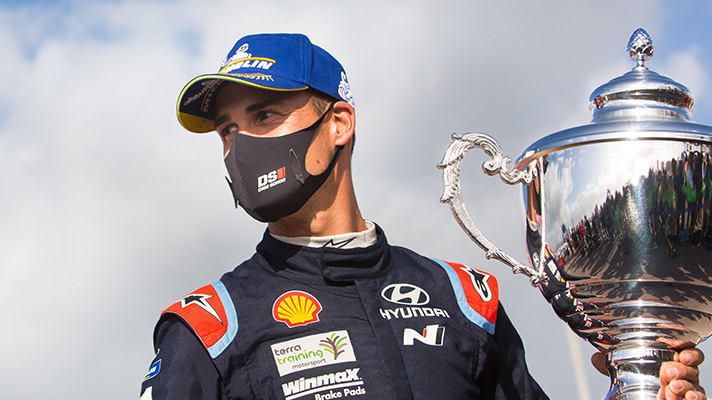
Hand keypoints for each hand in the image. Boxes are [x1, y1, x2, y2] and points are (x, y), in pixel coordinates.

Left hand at [590, 341, 705, 399]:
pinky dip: (695, 397)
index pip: (686, 352)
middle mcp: (683, 378)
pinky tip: (687, 396)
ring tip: (674, 387)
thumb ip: (611, 366)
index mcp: (671, 364)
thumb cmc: (639, 391)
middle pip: (693, 367)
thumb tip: (596, 357)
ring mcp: (687, 392)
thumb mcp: (625, 376)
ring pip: (696, 386)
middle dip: (684, 367)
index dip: (687, 349)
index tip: (679, 350)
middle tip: (669, 370)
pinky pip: (699, 399)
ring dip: (687, 384)